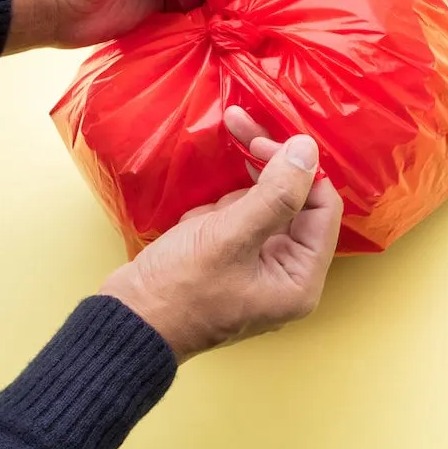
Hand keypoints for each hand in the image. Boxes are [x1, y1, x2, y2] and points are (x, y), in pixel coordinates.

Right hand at [99, 107, 342, 361]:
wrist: (124, 324)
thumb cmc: (178, 289)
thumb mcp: (229, 237)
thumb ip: (275, 194)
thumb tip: (308, 149)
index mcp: (301, 278)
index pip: (323, 207)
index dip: (299, 169)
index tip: (263, 142)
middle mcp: (288, 273)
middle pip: (295, 200)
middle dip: (266, 164)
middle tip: (239, 124)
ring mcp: (259, 264)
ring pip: (264, 203)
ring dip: (238, 188)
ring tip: (206, 203)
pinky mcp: (233, 256)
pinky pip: (239, 217)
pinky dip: (220, 208)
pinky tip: (197, 219)